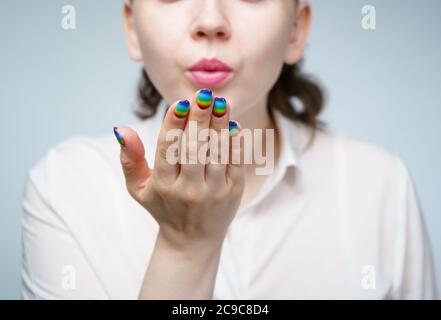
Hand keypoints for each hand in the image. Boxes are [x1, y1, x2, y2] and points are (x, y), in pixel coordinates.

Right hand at [114, 89, 243, 248]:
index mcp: (162, 184)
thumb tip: (122, 129)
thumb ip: (130, 159)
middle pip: (194, 148)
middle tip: (204, 94)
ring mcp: (212, 191)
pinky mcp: (232, 193)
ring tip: (221, 103)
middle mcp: (187, 189)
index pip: (168, 148)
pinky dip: (235, 144)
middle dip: (200, 118)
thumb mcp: (139, 188)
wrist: (192, 240)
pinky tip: (233, 125)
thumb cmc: (163, 207)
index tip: (180, 102)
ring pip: (216, 153)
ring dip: (220, 126)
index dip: (174, 124)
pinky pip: (234, 164)